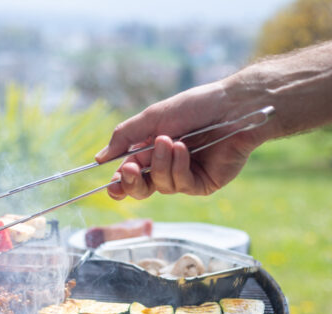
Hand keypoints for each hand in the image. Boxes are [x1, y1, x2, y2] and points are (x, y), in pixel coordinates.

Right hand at [95, 82, 267, 199]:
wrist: (232, 106)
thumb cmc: (195, 107)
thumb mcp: (152, 118)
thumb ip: (124, 137)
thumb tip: (99, 159)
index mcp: (151, 150)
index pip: (129, 174)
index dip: (119, 183)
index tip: (111, 185)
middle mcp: (167, 166)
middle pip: (141, 189)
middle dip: (132, 182)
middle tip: (130, 169)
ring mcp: (185, 176)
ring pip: (161, 186)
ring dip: (161, 164)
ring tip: (171, 141)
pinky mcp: (203, 183)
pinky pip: (182, 185)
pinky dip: (179, 167)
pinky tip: (184, 150)